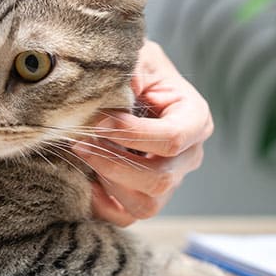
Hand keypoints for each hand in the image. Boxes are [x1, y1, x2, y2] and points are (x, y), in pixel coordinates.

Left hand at [74, 40, 212, 226]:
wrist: (123, 85)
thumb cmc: (135, 70)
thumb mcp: (138, 59)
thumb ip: (132, 71)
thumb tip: (120, 88)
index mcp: (195, 119)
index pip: (172, 139)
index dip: (131, 134)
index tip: (98, 121)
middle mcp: (189, 155)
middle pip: (160, 178)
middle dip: (113, 161)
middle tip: (80, 140)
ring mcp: (169, 181)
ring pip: (146, 204)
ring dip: (109, 182)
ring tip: (84, 153)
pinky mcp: (144, 196)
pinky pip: (126, 216)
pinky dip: (103, 205)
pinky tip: (86, 179)